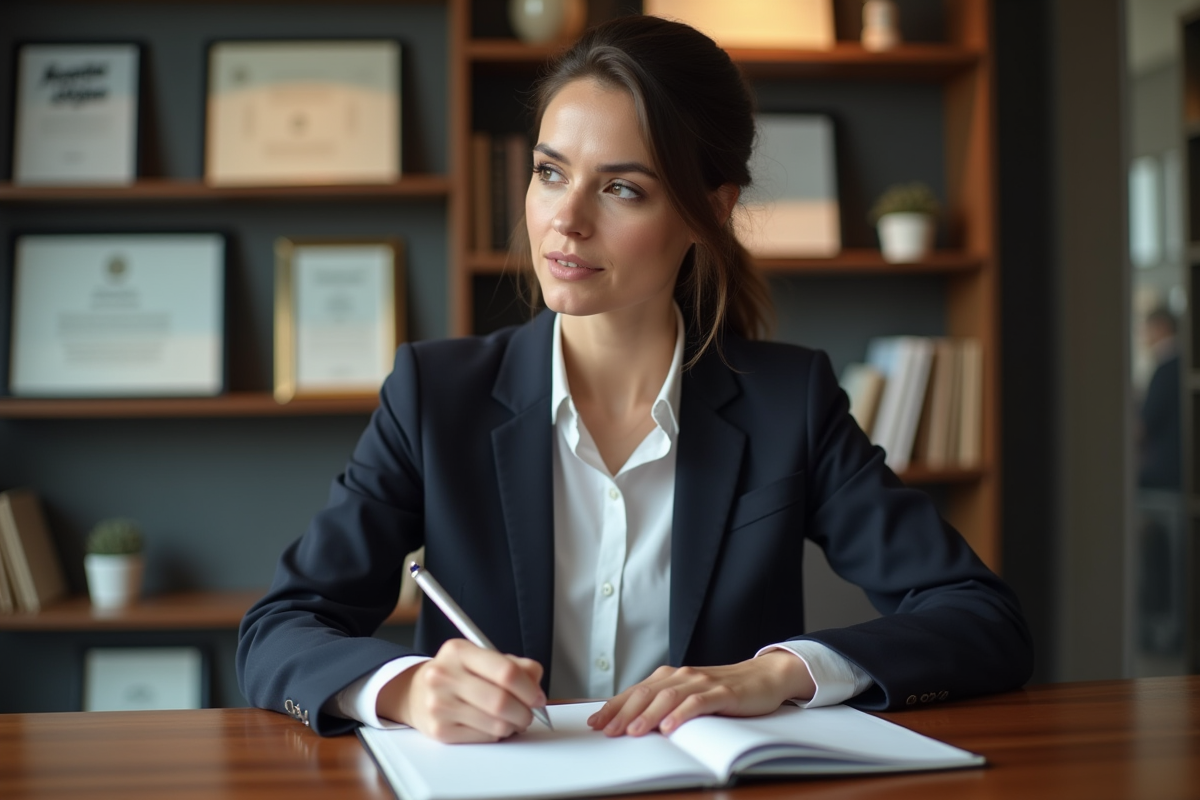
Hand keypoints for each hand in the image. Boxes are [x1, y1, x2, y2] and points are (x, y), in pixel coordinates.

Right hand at [377, 638, 545, 742]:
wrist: (416, 692)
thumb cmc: (456, 674)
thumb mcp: (481, 658)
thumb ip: (514, 665)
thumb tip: (536, 682)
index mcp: (459, 651)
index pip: (505, 671)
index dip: (529, 688)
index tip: (538, 697)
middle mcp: (444, 676)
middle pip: (501, 701)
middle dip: (525, 712)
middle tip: (530, 713)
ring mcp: (439, 704)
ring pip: (495, 724)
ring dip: (513, 725)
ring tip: (512, 719)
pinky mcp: (439, 731)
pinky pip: (484, 737)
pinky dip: (496, 734)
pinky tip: (492, 725)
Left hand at [586, 651, 814, 736]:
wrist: (762, 677)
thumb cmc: (723, 690)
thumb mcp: (689, 694)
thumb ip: (665, 704)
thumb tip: (633, 723)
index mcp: (671, 676)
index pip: (635, 692)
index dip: (614, 707)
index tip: (596, 723)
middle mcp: (682, 675)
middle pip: (646, 694)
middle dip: (623, 713)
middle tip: (607, 731)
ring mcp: (702, 682)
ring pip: (668, 697)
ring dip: (648, 715)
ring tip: (633, 732)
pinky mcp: (722, 693)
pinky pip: (698, 703)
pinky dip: (681, 714)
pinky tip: (670, 728)